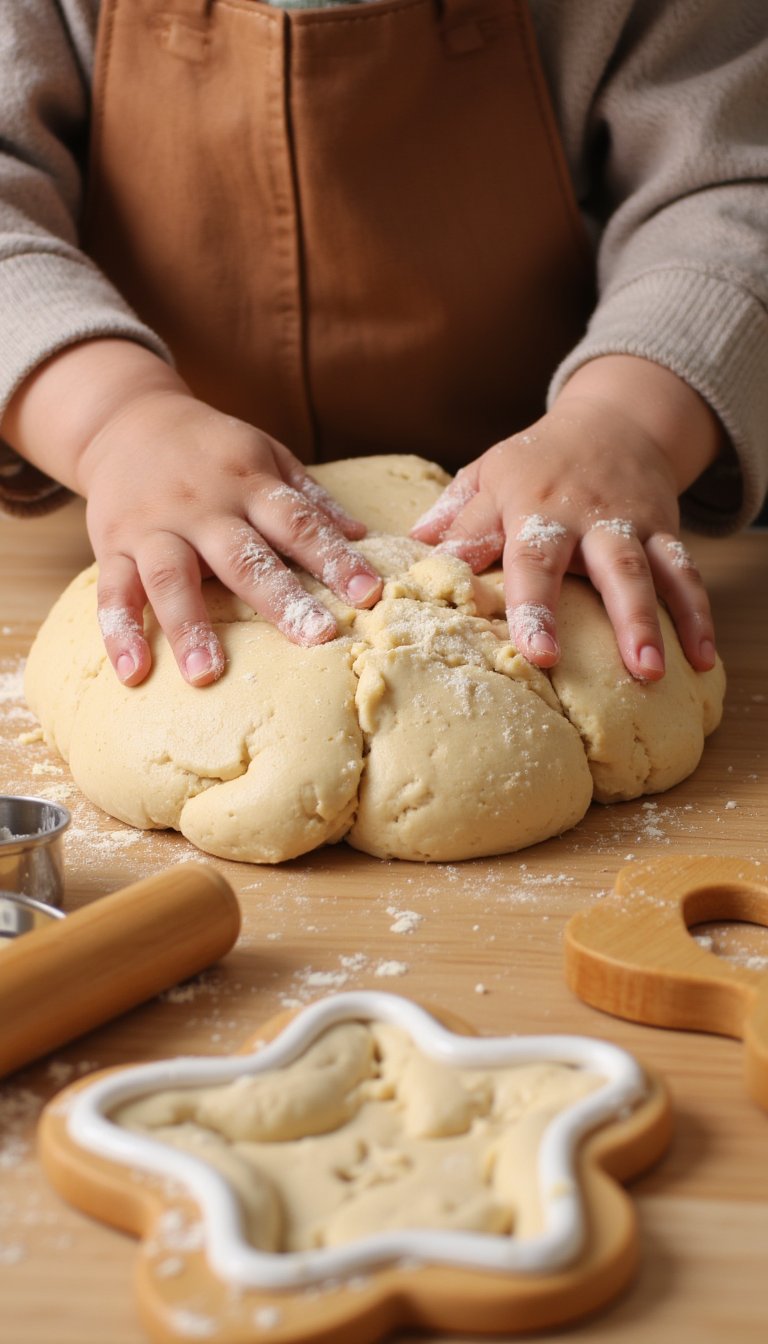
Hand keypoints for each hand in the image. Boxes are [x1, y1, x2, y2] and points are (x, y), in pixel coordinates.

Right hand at [79, 391, 382, 685]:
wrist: (127, 419)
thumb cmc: (211, 450)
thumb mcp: (265, 454)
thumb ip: (309, 499)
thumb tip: (361, 536)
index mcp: (248, 483)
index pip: (298, 523)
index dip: (335, 558)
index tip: (369, 594)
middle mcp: (202, 507)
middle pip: (242, 556)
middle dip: (279, 599)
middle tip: (316, 639)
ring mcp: (154, 528)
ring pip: (172, 577)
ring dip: (189, 626)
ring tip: (208, 674)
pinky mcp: (112, 546)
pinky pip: (112, 591)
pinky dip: (120, 632)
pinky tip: (134, 672)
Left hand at [411, 357, 719, 679]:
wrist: (614, 420)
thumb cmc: (536, 463)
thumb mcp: (489, 474)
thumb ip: (456, 516)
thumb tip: (414, 550)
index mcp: (534, 505)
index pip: (530, 559)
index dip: (532, 605)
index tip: (535, 650)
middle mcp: (587, 515)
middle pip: (605, 567)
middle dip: (614, 616)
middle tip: (621, 667)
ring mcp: (631, 525)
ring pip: (648, 573)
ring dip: (654, 622)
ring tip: (655, 672)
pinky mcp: (665, 532)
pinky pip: (686, 574)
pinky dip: (698, 616)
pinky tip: (704, 661)